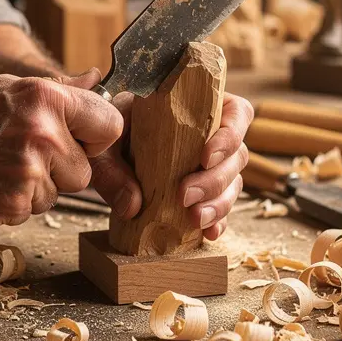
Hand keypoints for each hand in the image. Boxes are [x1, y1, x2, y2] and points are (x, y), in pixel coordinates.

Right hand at [0, 74, 122, 227]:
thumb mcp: (11, 89)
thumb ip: (59, 89)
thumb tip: (97, 79)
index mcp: (48, 97)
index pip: (110, 125)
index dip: (97, 138)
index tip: (80, 142)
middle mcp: (43, 132)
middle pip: (85, 171)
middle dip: (62, 171)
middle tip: (24, 156)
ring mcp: (29, 170)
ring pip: (59, 194)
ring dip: (37, 189)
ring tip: (2, 168)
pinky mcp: (15, 203)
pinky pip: (34, 211)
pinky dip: (16, 204)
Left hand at [79, 77, 253, 241]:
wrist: (103, 147)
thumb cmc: (111, 132)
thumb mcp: (106, 141)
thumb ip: (112, 168)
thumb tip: (132, 205)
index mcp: (199, 107)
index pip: (235, 112)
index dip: (230, 134)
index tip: (204, 157)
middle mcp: (212, 136)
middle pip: (238, 155)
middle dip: (215, 180)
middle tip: (185, 196)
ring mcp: (211, 166)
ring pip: (233, 184)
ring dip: (219, 204)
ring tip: (194, 219)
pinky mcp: (205, 193)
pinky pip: (222, 208)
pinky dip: (218, 221)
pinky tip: (208, 233)